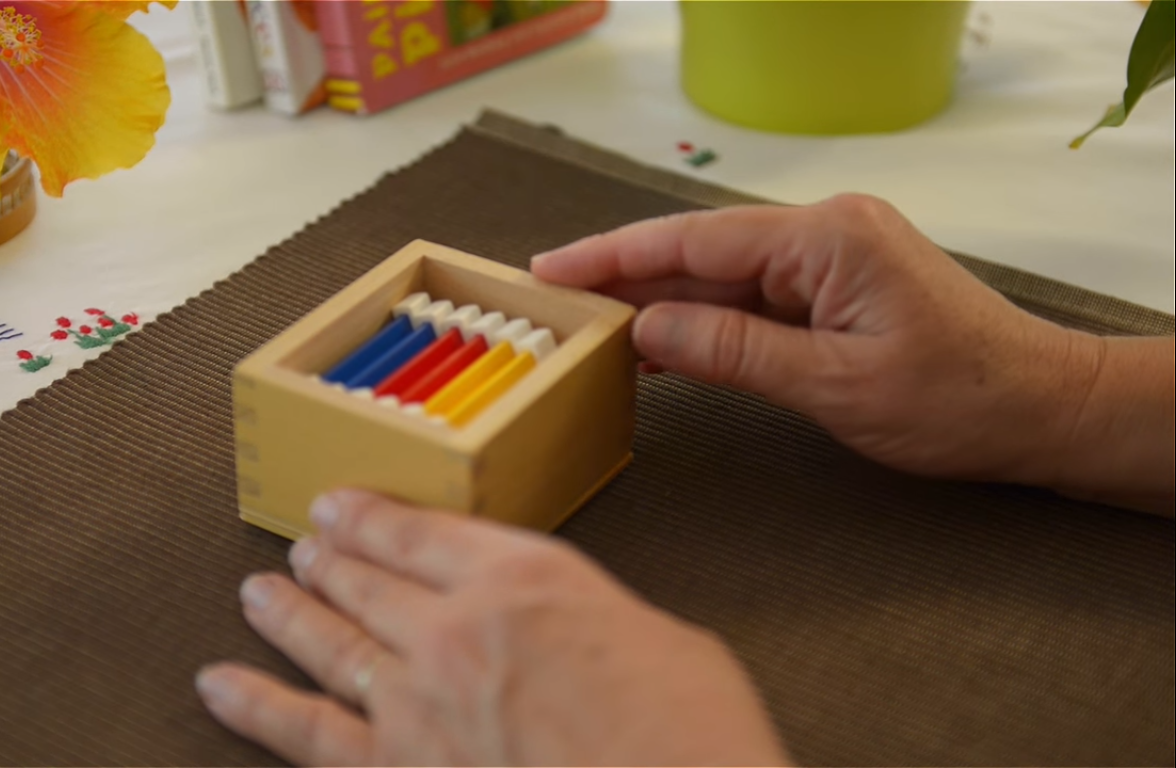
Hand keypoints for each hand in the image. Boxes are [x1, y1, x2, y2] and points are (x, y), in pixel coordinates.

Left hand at [196, 490, 788, 765]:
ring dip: (288, 613)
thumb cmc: (694, 744)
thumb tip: (570, 635)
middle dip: (330, 559)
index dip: (371, 515)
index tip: (342, 506)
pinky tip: (221, 687)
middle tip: (303, 546)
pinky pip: (305, 732)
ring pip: (329, 643)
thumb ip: (591, 623)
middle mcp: (456, 631)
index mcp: (525, 580)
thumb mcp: (667, 643)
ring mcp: (417, 707)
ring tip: (258, 593)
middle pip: (369, 580)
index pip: (422, 531)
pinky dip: (256, 706)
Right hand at [531, 194, 1172, 512]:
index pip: (695, 241)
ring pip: (722, 276)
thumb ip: (732, 351)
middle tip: (553, 303)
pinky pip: (752, 297)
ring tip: (590, 328)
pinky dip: (704, 321)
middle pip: (700, 251)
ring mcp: (831, 256)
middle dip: (625, 278)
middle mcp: (825, 231)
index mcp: (827, 238)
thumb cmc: (958, 399)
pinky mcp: (835, 285)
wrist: (1040, 408)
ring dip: (660, 303)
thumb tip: (646, 331)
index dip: (615, 256)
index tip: (553, 269)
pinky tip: (660, 346)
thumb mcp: (833, 385)